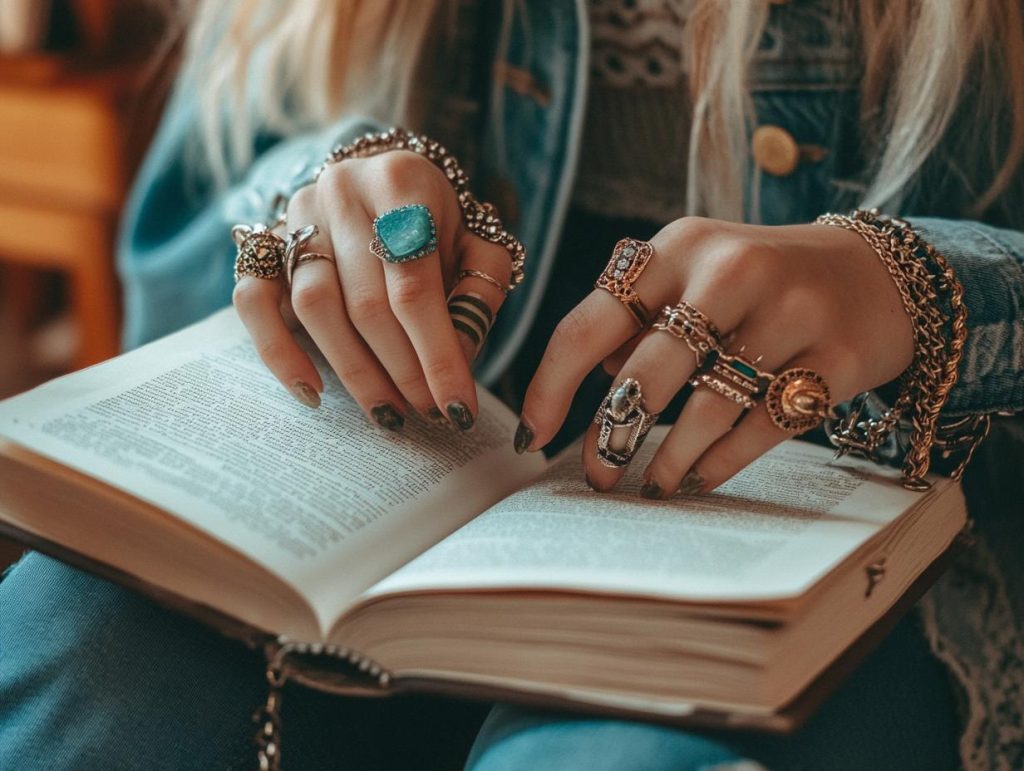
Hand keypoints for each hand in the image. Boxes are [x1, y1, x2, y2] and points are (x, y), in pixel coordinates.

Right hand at [232, 150, 511, 428]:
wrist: (388, 179)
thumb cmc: (439, 221)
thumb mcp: (480, 245)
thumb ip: (479, 294)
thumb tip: (458, 359)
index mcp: (399, 182)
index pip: (415, 287)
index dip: (438, 355)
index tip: (458, 409)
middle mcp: (341, 192)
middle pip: (366, 303)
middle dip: (402, 371)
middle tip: (428, 412)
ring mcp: (295, 216)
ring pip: (315, 307)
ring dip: (354, 371)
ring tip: (389, 411)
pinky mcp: (263, 240)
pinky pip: (253, 300)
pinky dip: (278, 352)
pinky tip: (312, 391)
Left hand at [517, 217, 914, 495]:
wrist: (879, 274)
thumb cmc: (762, 284)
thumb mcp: (694, 276)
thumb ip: (638, 322)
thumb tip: (591, 386)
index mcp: (677, 249)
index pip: (588, 324)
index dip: (550, 388)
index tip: (532, 435)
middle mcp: (729, 271)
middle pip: (646, 371)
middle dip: (610, 434)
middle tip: (596, 473)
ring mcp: (790, 312)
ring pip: (707, 406)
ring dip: (668, 459)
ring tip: (651, 485)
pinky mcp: (836, 357)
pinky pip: (763, 426)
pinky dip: (722, 460)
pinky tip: (700, 474)